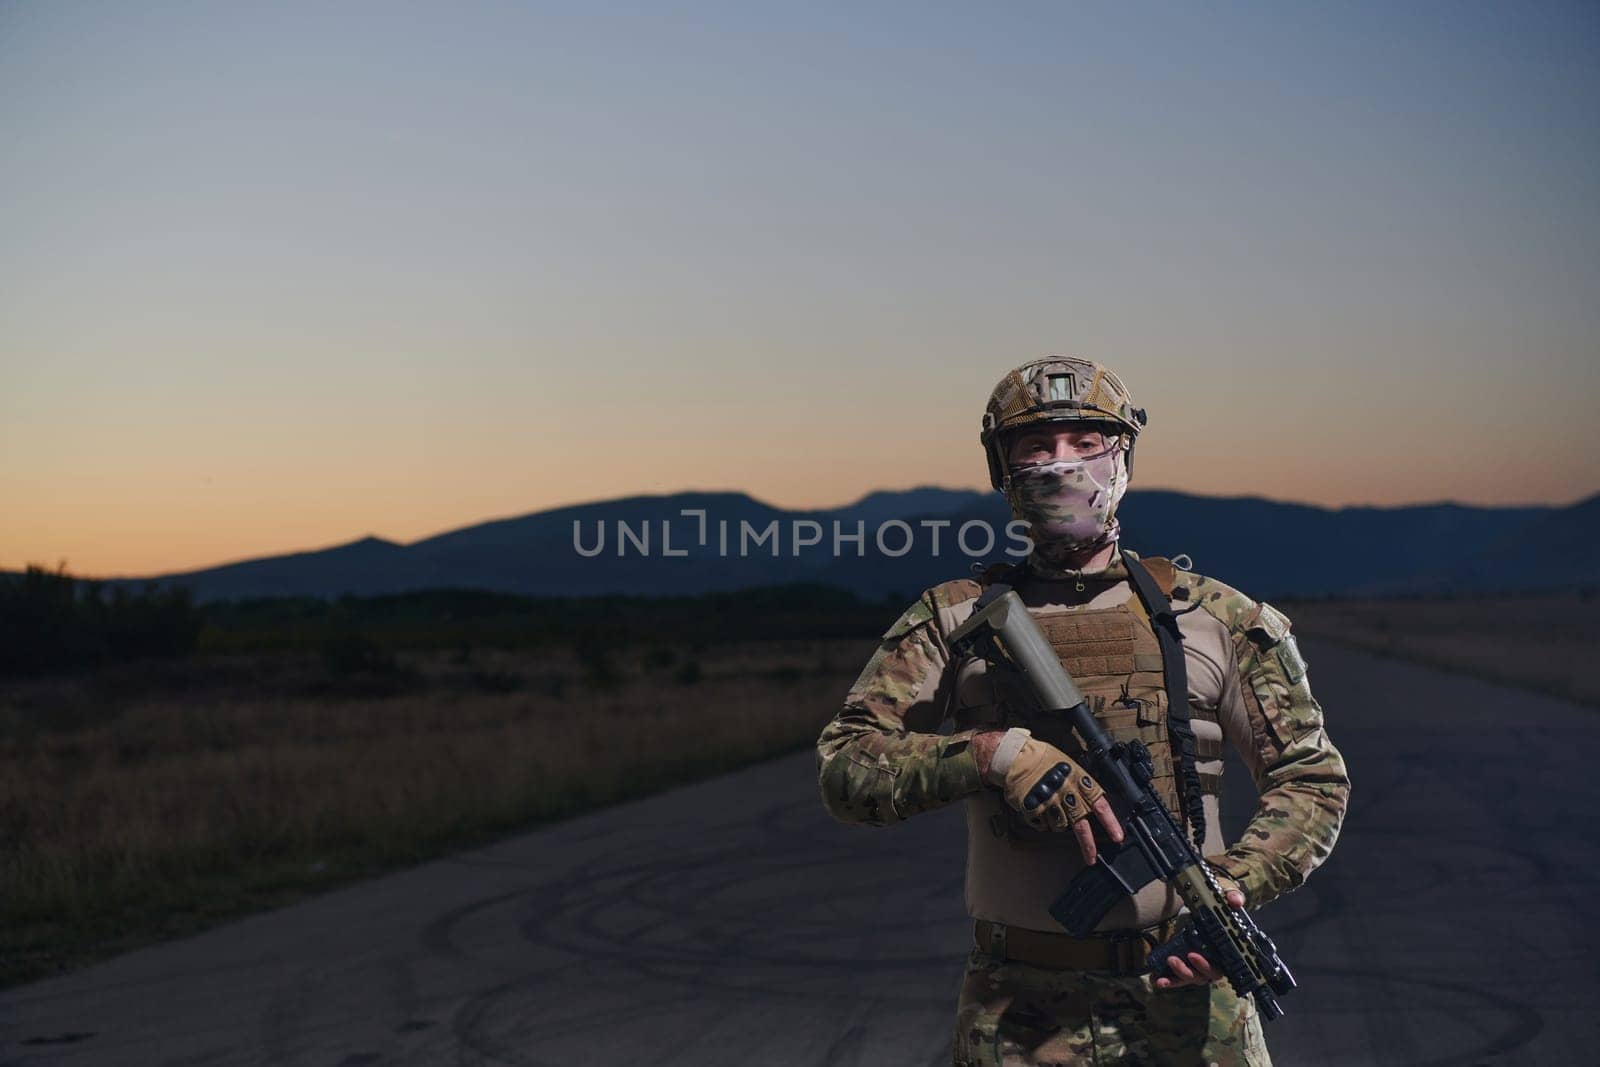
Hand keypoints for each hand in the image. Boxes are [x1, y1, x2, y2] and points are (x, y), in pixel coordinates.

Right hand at [999, 738, 1122, 863]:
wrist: (1015, 757)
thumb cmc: (1042, 758)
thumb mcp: (1068, 765)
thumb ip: (1079, 784)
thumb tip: (1089, 801)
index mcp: (1078, 780)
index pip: (1100, 805)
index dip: (1110, 823)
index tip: (1118, 837)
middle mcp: (1066, 793)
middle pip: (1081, 825)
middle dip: (1088, 845)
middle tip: (1091, 857)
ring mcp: (1049, 802)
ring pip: (1060, 826)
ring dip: (1058, 823)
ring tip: (1050, 808)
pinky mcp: (1034, 808)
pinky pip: (1042, 824)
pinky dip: (1041, 820)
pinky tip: (1038, 807)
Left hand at [1152, 887, 1246, 989]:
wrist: (1211, 906)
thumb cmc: (1223, 907)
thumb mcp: (1229, 898)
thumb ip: (1234, 898)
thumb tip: (1235, 901)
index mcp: (1226, 953)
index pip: (1219, 968)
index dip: (1205, 965)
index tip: (1192, 955)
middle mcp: (1214, 963)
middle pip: (1202, 976)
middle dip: (1186, 971)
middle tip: (1172, 959)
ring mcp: (1199, 966)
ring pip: (1189, 978)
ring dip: (1174, 978)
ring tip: (1160, 975)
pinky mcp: (1188, 964)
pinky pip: (1178, 977)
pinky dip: (1168, 980)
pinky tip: (1155, 979)